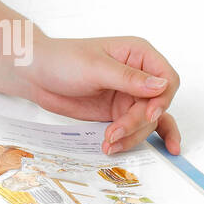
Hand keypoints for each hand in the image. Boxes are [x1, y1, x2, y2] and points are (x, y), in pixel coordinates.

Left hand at [13, 34, 182, 155]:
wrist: (36, 74)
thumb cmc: (62, 60)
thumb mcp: (96, 67)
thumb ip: (129, 78)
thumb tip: (162, 85)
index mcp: (138, 54)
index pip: (168, 79)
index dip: (163, 99)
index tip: (149, 114)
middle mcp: (138, 75)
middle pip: (157, 106)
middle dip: (138, 122)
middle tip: (116, 131)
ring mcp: (129, 95)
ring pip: (147, 121)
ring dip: (131, 135)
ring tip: (109, 142)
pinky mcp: (118, 111)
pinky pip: (136, 128)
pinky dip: (134, 138)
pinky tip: (142, 148)